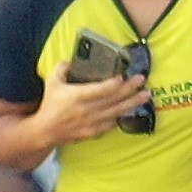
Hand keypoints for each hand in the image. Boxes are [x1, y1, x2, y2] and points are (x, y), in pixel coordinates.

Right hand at [35, 65, 152, 149]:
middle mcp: (87, 110)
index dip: (115, 83)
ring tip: (146, 95)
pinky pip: (112, 124)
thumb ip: (62, 68)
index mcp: (77, 96)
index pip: (102, 89)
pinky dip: (122, 116)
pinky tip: (132, 110)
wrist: (45, 131)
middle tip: (142, 80)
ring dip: (132, 103)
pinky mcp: (94, 132)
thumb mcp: (52, 82)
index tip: (124, 75)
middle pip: (114, 99)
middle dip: (130, 89)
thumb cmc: (50, 105)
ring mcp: (92, 123)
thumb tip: (70, 59)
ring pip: (117, 112)